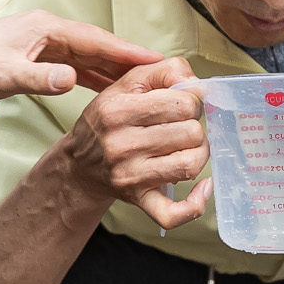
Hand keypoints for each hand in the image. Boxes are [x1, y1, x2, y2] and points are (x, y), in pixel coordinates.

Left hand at [0, 11, 162, 100]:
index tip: (156, 60)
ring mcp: (49, 44)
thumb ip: (39, 78)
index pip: (96, 39)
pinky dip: (98, 77)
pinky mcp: (44, 57)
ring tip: (149, 85)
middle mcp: (52, 32)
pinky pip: (79, 66)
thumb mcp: (4, 75)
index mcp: (47, 28)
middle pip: (100, 46)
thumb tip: (71, 80)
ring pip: (92, 57)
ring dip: (117, 70)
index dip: (127, 51)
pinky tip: (114, 90)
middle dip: (131, 60)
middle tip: (165, 74)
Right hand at [58, 56, 212, 229]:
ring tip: (188, 149)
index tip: (181, 107)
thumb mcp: (125, 84)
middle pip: (192, 133)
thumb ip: (163, 70)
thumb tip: (197, 83)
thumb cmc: (108, 121)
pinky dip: (195, 203)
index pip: (183, 103)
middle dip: (195, 128)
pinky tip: (203, 187)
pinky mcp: (138, 199)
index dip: (191, 102)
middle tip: (182, 129)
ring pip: (191, 164)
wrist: (80, 164)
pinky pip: (174, 213)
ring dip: (199, 155)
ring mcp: (131, 175)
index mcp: (118, 110)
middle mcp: (122, 144)